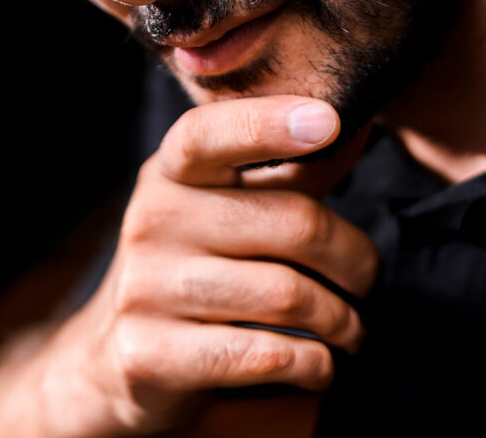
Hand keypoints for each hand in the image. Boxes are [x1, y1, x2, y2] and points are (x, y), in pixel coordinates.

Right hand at [0, 96, 377, 436]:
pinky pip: (269, 355)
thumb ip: (289, 173)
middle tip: (365, 282)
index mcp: (170, 176)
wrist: (120, 359)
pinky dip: (315, 366)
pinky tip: (315, 365)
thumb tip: (353, 122)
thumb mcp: (228, 212)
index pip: (207, 135)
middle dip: (355, 260)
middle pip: (292, 222)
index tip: (329, 119)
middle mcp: (151, 222)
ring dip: (343, 322)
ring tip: (349, 330)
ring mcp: (145, 289)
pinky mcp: (153, 355)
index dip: (266, 124)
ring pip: (289, 296)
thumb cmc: (197, 271)